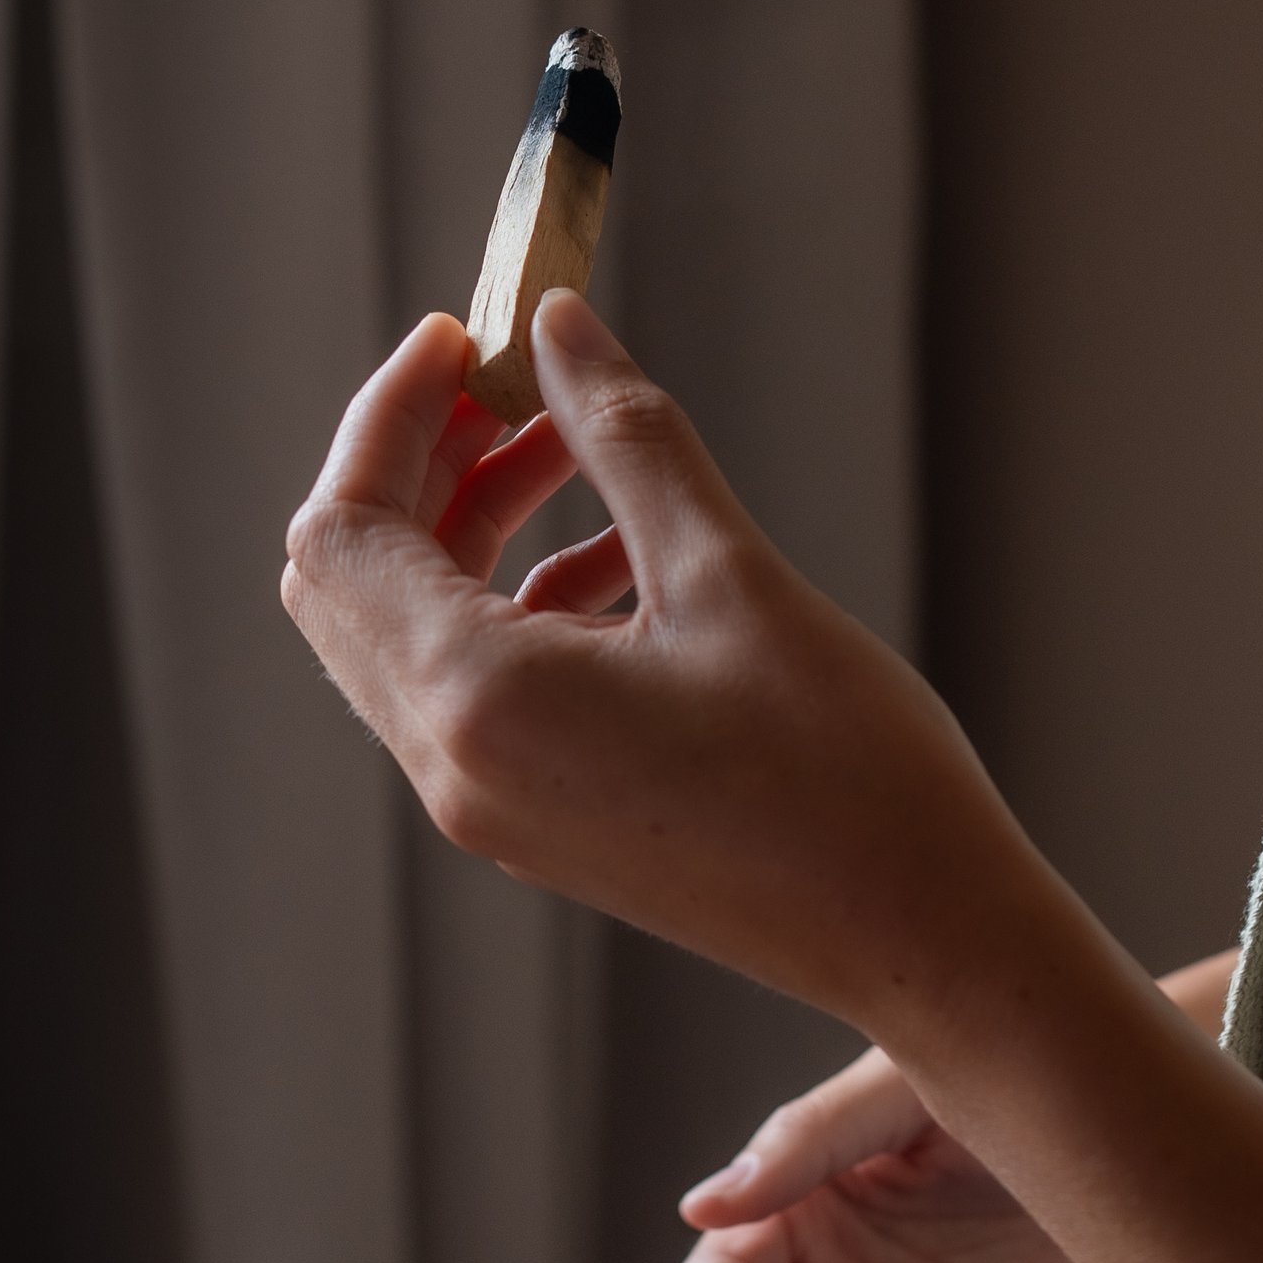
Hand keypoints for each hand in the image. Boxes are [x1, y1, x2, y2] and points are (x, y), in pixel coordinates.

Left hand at [281, 294, 1048, 1027]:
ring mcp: (491, 805)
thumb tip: (553, 325)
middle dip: (415, 461)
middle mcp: (455, 766)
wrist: (918, 937)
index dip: (390, 415)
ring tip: (573, 442)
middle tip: (509, 378)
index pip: (344, 529)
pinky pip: (474, 685)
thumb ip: (623, 437)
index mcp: (478, 702)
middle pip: (349, 581)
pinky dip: (516, 595)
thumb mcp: (728, 571)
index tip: (465, 334)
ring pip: (407, 630)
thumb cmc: (842, 767)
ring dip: (466, 521)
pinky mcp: (540, 820)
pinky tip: (623, 554)